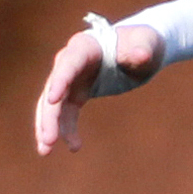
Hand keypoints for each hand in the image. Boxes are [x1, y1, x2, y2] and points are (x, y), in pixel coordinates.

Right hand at [32, 18, 164, 154]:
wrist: (141, 48)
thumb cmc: (143, 42)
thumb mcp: (147, 43)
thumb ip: (142, 49)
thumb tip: (142, 56)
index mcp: (85, 46)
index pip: (68, 63)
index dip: (60, 80)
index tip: (52, 100)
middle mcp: (70, 61)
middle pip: (54, 88)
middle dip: (49, 115)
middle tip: (48, 140)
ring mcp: (71, 79)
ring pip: (52, 105)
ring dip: (48, 127)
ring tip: (45, 151)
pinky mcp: (76, 93)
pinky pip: (65, 114)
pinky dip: (66, 130)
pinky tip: (73, 147)